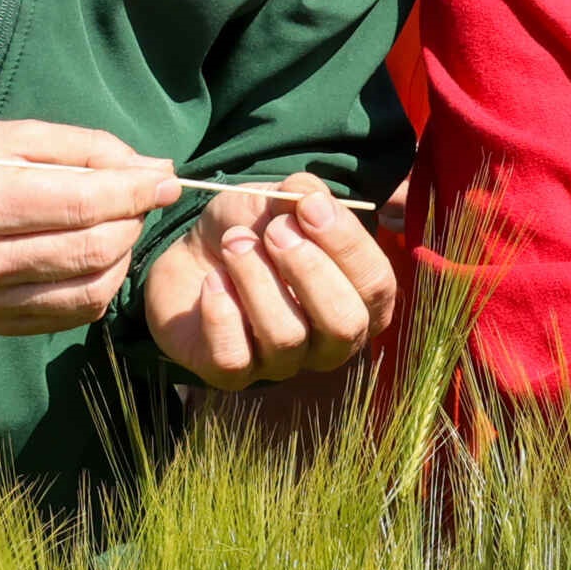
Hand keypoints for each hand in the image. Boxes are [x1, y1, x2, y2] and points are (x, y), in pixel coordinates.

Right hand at [0, 119, 179, 334]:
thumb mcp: (12, 135)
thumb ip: (87, 149)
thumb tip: (157, 170)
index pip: (83, 205)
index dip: (137, 192)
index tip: (165, 180)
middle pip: (94, 250)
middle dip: (132, 221)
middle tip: (135, 199)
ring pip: (93, 288)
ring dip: (122, 255)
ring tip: (113, 224)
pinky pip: (75, 313)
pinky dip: (100, 283)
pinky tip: (92, 255)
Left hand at [142, 176, 396, 389]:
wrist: (194, 254)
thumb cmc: (254, 231)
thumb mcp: (281, 203)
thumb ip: (304, 195)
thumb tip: (309, 194)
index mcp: (358, 301)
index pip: (377, 286)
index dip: (348, 245)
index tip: (310, 206)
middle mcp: (329, 342)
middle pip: (343, 325)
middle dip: (308, 270)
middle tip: (274, 231)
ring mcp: (283, 364)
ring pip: (286, 337)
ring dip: (256, 279)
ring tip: (233, 243)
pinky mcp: (232, 375)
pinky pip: (235, 358)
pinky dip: (221, 311)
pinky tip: (212, 281)